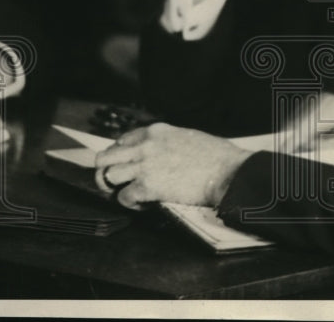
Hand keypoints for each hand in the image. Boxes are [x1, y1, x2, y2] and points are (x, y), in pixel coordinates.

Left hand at [94, 122, 252, 209]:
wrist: (227, 171)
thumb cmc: (215, 155)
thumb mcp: (187, 136)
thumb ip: (167, 142)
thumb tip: (160, 155)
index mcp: (156, 131)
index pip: (122, 140)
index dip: (121, 154)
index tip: (125, 164)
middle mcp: (145, 145)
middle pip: (105, 157)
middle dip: (107, 169)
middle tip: (115, 181)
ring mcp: (144, 166)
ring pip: (108, 176)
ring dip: (116, 187)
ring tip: (129, 192)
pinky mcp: (147, 187)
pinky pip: (123, 197)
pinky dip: (130, 203)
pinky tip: (143, 203)